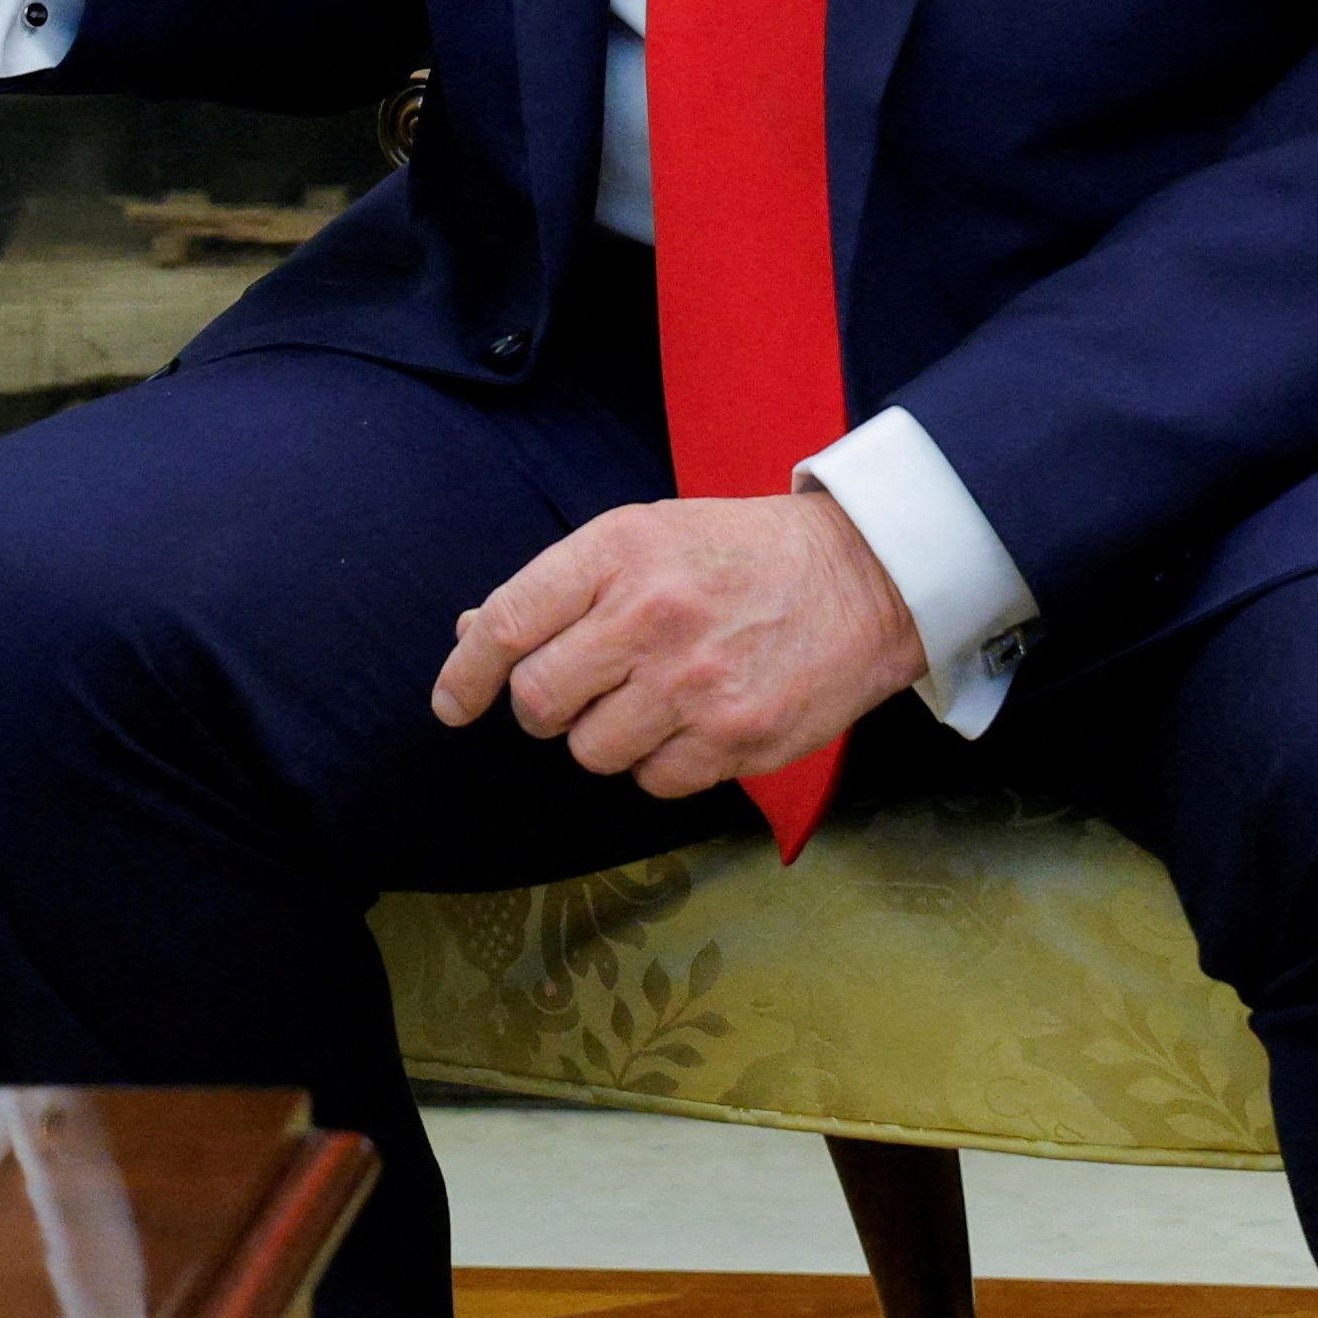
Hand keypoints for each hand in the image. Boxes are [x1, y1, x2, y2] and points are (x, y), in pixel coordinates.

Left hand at [428, 487, 922, 795]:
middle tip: (574, 696)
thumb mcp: (646, 536)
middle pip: (538, 700)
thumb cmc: (741, 554)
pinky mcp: (736, 739)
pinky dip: (660, 764)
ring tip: (652, 700)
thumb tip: (470, 635)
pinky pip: (654, 781)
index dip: (465, 673)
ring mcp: (694, 684)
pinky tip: (692, 723)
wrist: (866, 575)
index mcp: (618, 552)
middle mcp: (650, 617)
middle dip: (543, 709)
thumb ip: (560, 588)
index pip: (508, 623)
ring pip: (592, 751)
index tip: (452, 704)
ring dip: (607, 737)